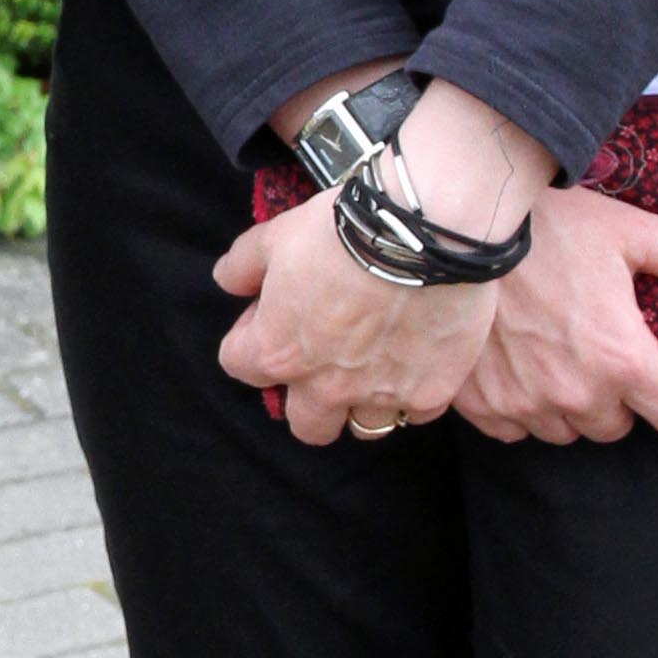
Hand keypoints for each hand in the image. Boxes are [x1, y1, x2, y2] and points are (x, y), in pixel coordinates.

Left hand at [217, 78, 554, 446]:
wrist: (424, 229)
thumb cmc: (345, 230)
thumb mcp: (277, 235)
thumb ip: (244, 265)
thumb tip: (228, 280)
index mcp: (278, 351)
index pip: (240, 366)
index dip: (250, 337)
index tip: (271, 315)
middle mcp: (325, 387)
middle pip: (306, 424)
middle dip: (308, 399)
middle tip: (325, 360)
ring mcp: (380, 395)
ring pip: (363, 428)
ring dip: (363, 404)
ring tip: (375, 368)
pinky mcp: (430, 392)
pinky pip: (417, 410)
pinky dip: (415, 390)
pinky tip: (419, 358)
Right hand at [450, 187, 657, 445]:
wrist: (458, 226)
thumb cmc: (553, 225)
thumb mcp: (636, 235)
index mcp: (623, 359)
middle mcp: (576, 394)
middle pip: (620, 428)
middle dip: (620, 395)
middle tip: (601, 345)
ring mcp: (524, 405)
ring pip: (568, 431)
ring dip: (571, 403)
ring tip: (558, 351)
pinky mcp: (481, 407)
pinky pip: (518, 430)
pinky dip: (523, 406)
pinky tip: (519, 363)